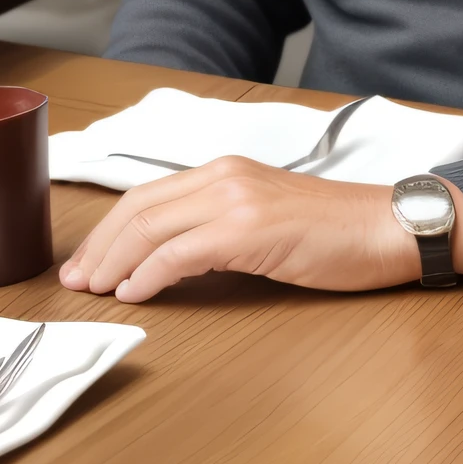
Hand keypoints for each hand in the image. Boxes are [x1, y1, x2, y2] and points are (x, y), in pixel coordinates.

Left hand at [58, 158, 462, 301]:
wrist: (385, 227)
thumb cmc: (334, 231)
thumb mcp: (266, 219)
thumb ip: (220, 227)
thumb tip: (172, 259)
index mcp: (226, 170)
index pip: (147, 195)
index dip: (108, 230)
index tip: (87, 262)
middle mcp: (224, 175)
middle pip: (138, 207)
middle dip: (99, 246)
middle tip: (77, 281)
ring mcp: (236, 199)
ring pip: (151, 225)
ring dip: (114, 260)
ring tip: (95, 290)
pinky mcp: (249, 228)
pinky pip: (180, 250)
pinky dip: (149, 272)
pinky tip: (134, 293)